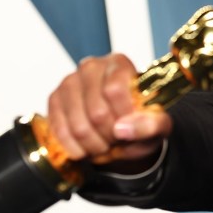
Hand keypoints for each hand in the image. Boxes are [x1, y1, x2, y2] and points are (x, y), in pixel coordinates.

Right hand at [47, 53, 171, 171]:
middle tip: (118, 140)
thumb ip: (151, 124)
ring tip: (105, 144)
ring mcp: (69, 82)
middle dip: (110, 136)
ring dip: (94, 145)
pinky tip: (87, 148)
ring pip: (78, 125)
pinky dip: (75, 147)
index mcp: (119, 64)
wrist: (122, 128)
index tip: (131, 128)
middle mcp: (91, 67)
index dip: (124, 117)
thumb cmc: (140, 120)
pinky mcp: (54, 99)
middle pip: (96, 112)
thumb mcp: (158, 124)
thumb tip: (123, 130)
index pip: (115, 90)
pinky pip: (60, 130)